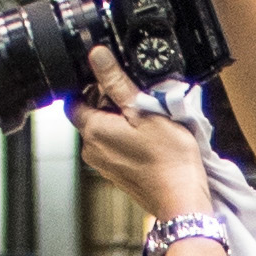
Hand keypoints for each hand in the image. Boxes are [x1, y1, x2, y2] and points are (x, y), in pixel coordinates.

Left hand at [68, 43, 212, 220]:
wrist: (181, 198)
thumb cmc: (169, 160)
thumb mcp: (145, 110)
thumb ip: (117, 82)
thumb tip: (97, 57)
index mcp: (94, 130)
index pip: (74, 99)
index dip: (91, 86)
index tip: (112, 81)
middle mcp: (91, 149)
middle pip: (89, 114)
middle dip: (110, 102)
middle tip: (138, 99)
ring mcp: (103, 163)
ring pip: (103, 130)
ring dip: (120, 120)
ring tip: (147, 119)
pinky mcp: (115, 173)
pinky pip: (114, 146)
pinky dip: (126, 137)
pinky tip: (149, 137)